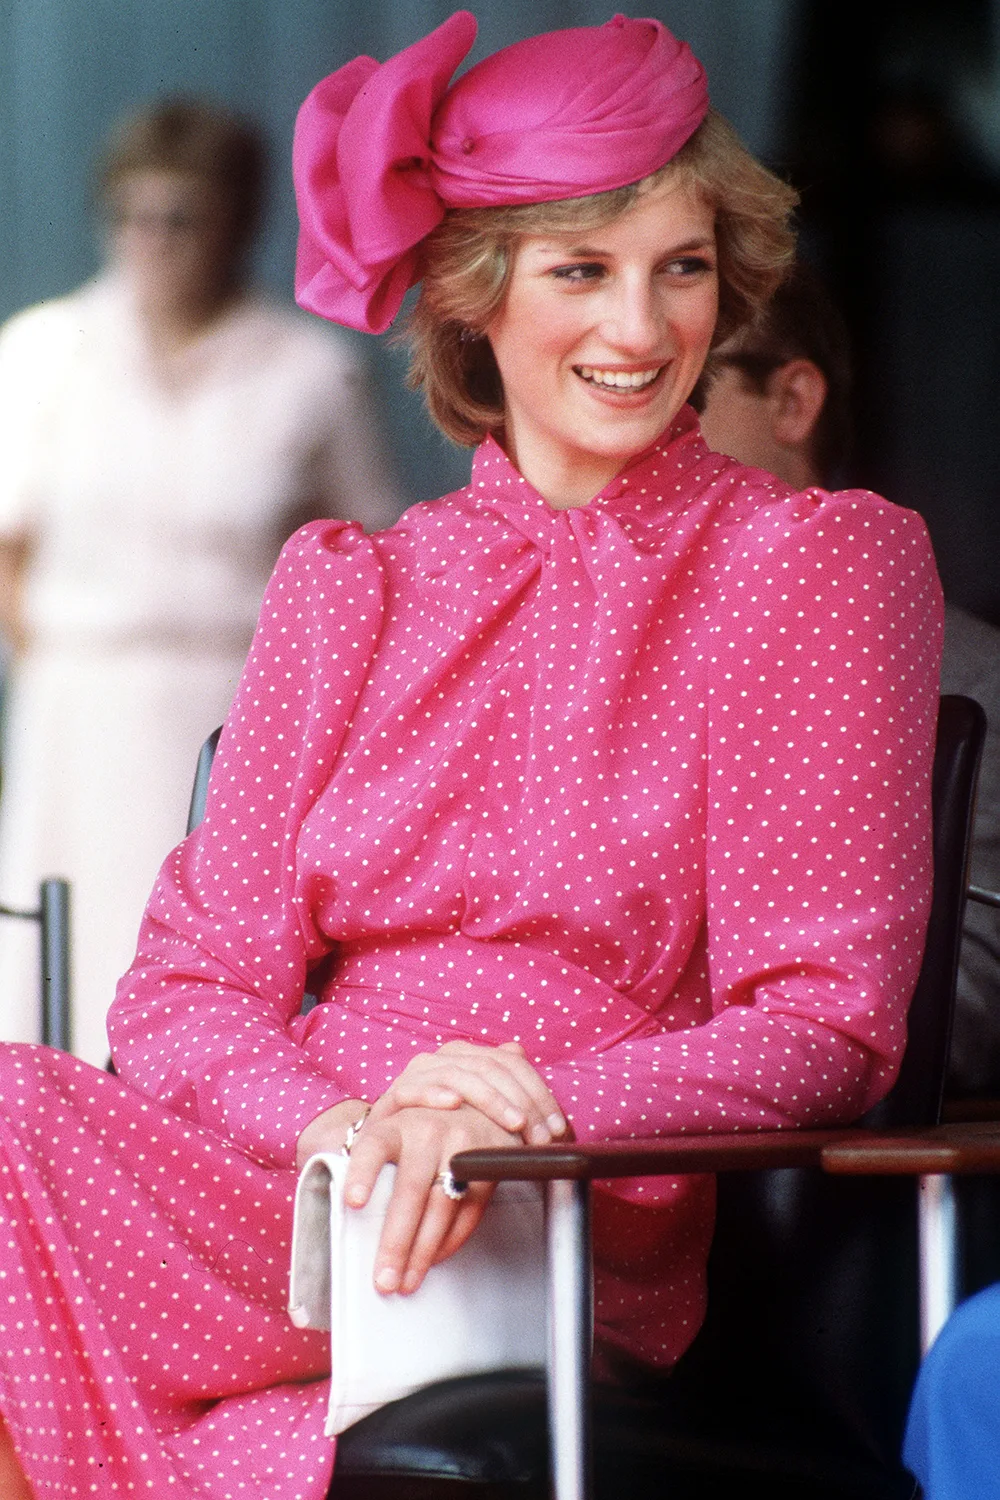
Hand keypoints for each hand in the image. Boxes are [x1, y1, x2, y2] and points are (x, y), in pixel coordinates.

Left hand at [343, 1102, 519, 1295]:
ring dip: (423, 1251)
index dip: (363, 1173)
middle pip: (410, 1192)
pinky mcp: (485, 1167)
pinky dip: (450, 1242)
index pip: (373, 1148)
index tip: (353, 1202)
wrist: (478, 1104)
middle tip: (383, 1280)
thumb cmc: (421, 1127)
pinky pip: (468, 1213)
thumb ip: (368, 1160)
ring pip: (440, 1208)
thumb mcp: (391, 1127)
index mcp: (396, 1126)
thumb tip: (343, 1211)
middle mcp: (427, 1134)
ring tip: (406, 1282)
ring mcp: (460, 1149)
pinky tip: (433, 1261)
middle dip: (396, 1241)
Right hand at [366, 1040, 566, 1145]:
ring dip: (491, 1100)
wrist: (395, 1142)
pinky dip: (433, 1092)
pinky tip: (452, 1103)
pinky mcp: (394, 1094)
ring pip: (461, 1074)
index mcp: (473, 1056)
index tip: (556, 1129)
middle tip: (539, 1137)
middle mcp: (447, 1057)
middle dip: (523, 1103)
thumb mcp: (486, 1116)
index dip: (540, 1094)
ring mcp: (420, 1072)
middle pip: (492, 1067)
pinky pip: (414, 1087)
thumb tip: (542, 1089)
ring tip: (513, 1124)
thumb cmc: (447, 1130)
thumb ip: (514, 1100)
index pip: (513, 1062)